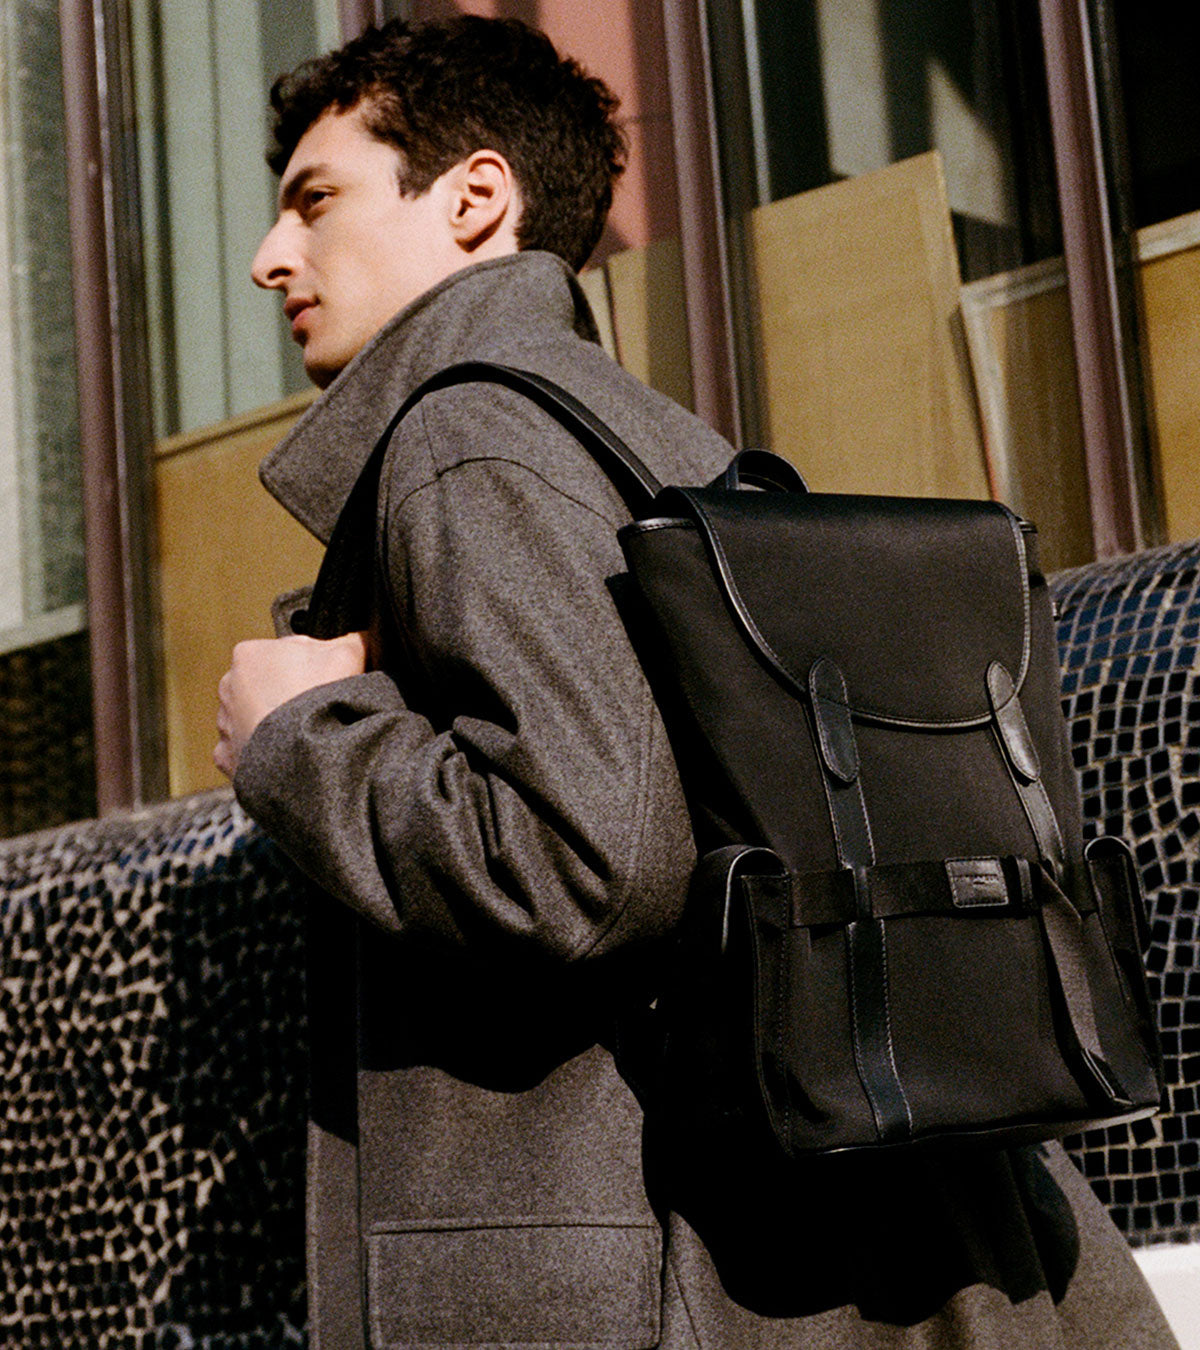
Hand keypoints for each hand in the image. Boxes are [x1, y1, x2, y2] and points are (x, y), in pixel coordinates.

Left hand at [214, 631, 366, 778]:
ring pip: (257, 716)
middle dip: (290, 693)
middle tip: (318, 706)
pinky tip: (288, 753)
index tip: (328, 679)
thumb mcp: (346, 656)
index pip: (286, 652)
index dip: (313, 664)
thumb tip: (360, 638)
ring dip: (276, 723)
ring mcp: (225, 722)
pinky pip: (250, 748)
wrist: (301, 756)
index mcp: (250, 654)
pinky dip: (267, 752)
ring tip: (304, 732)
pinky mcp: (229, 754)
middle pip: (269, 684)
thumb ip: (351, 640)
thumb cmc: (316, 700)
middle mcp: (229, 685)